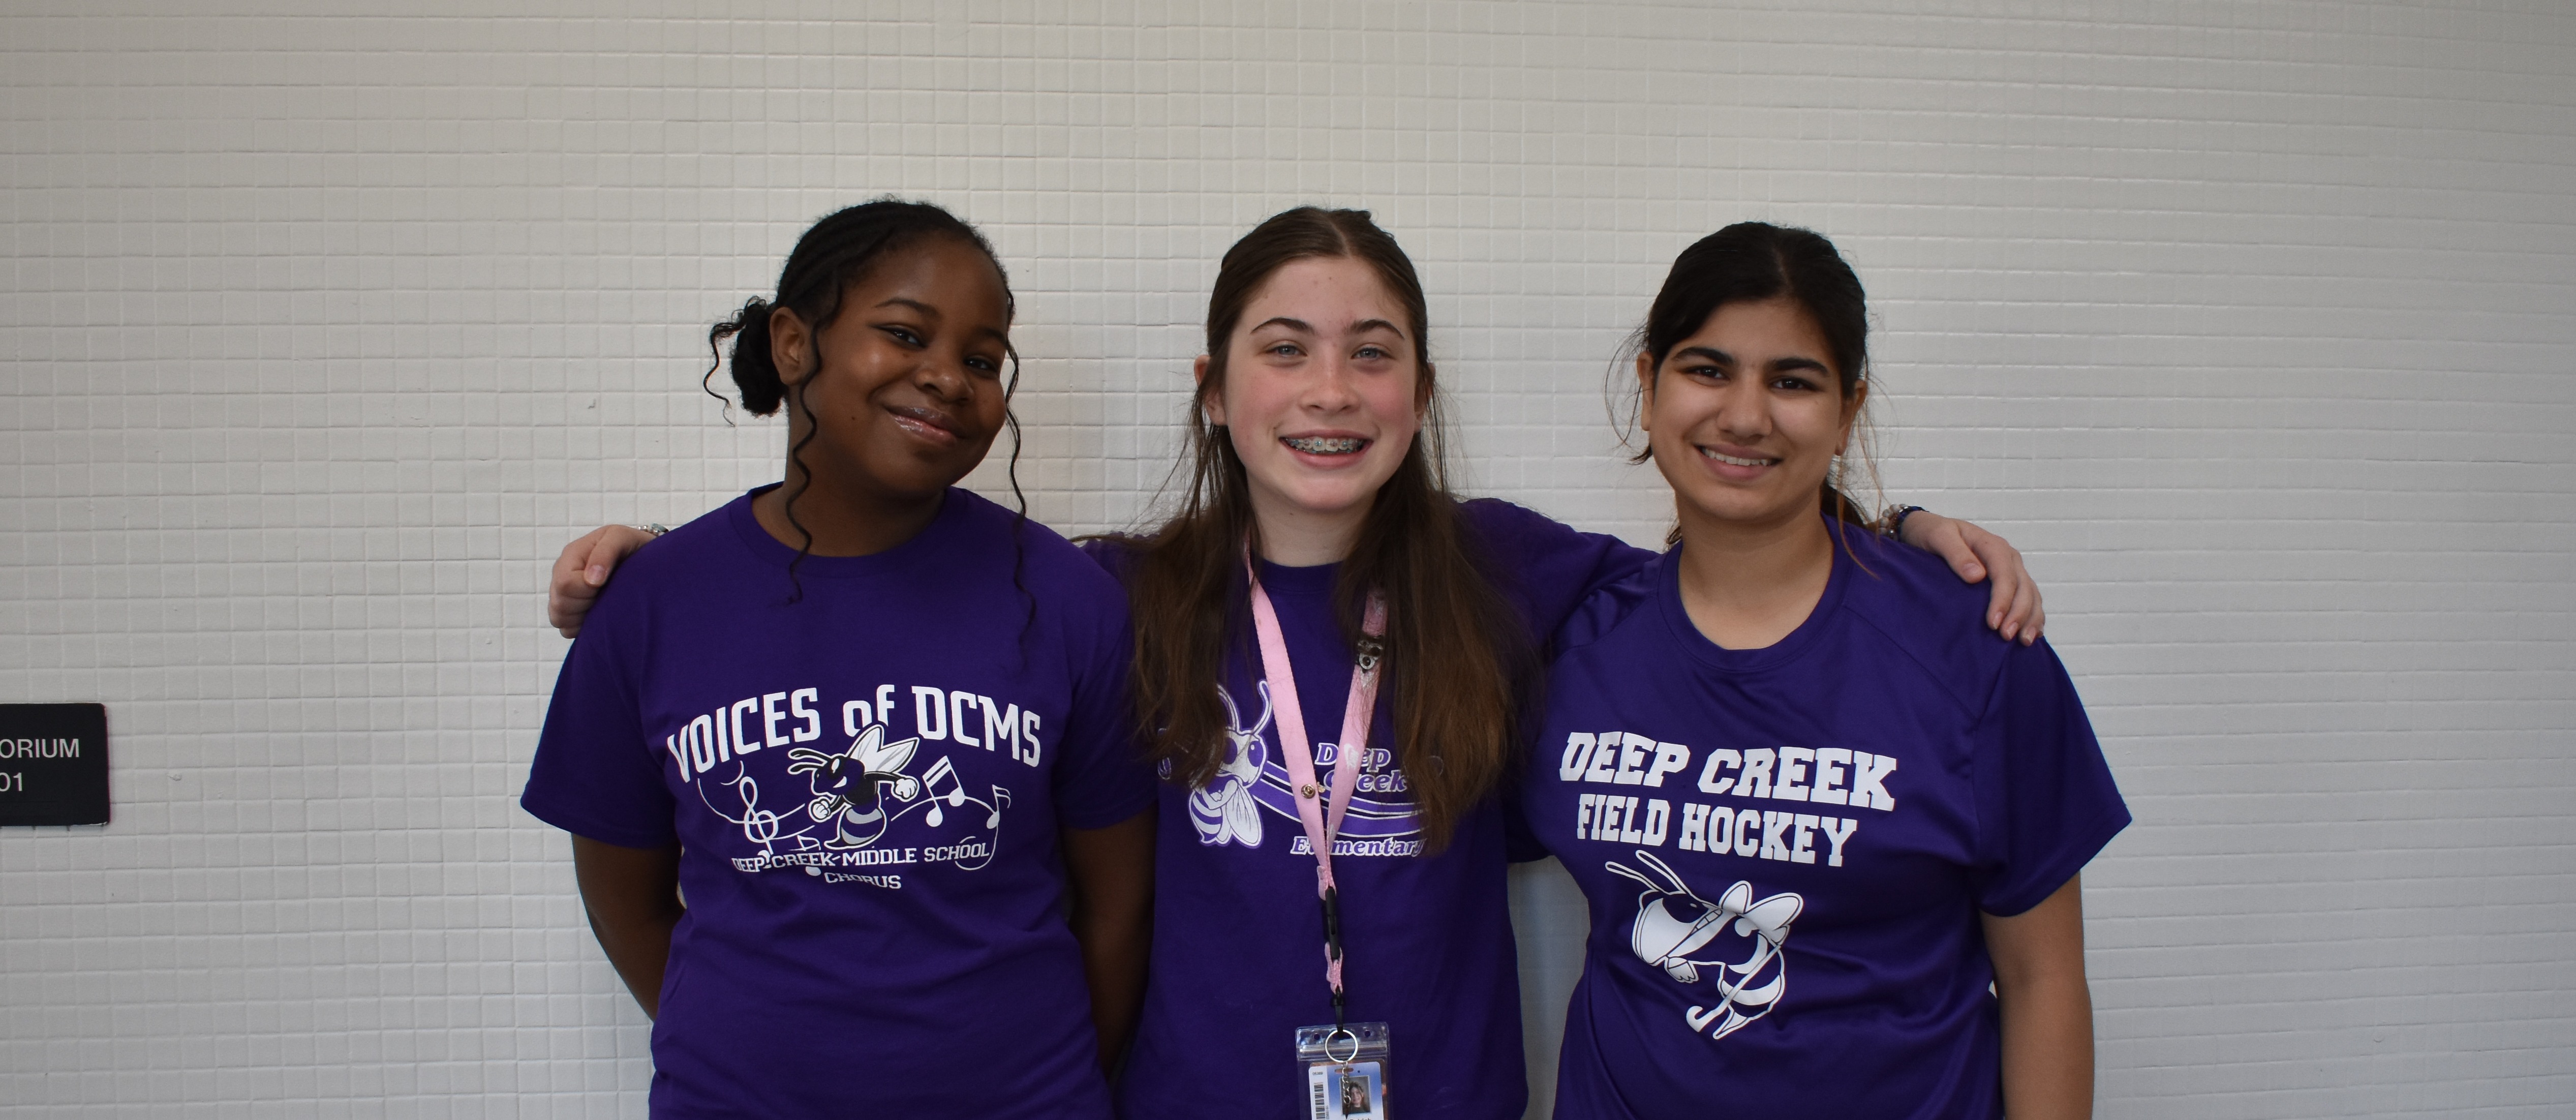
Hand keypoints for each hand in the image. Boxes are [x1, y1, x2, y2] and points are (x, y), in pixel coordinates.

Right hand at [549, 524, 660, 637]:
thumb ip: (606, 551)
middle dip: (585, 604)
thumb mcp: (622, 538)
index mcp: (571, 555)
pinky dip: (582, 627)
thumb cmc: (631, 547)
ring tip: (602, 603)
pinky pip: (566, 629)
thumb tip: (591, 579)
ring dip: (582, 617)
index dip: (586, 590)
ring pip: (559, 619)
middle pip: (559, 604)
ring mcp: (563, 593)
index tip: (604, 584)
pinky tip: (597, 614)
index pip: (565, 584)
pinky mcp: (570, 611)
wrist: (644, 560)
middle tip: (605, 594)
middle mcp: (562, 574)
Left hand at [1897, 511, 2044, 643]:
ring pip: (2031, 595)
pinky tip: (2032, 634)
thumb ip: (1955, 554)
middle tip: (2005, 637)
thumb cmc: (1932, 533)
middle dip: (2018, 614)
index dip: (2003, 599)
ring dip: (2030, 618)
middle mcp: (2008, 557)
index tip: (1993, 623)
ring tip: (2024, 641)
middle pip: (2023, 587)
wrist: (1929, 530)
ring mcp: (2012, 569)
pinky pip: (2029, 599)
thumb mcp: (1938, 537)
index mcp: (1993, 545)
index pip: (2004, 575)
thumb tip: (1977, 576)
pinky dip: (2033, 616)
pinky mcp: (2010, 581)